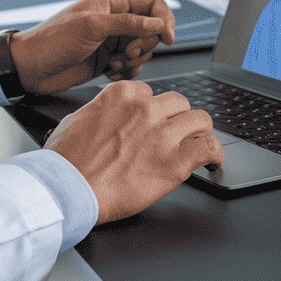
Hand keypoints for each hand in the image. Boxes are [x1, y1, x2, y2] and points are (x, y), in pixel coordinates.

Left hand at [9, 0, 174, 95]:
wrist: (31, 67)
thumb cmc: (53, 40)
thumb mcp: (92, 26)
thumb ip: (128, 24)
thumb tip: (158, 23)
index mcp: (111, 2)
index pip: (152, 5)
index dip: (164, 19)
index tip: (167, 38)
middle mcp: (114, 20)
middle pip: (151, 30)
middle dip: (144, 45)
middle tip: (127, 52)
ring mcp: (111, 41)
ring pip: (142, 50)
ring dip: (134, 61)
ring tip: (114, 64)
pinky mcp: (107, 60)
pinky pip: (131, 66)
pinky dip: (126, 72)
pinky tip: (110, 73)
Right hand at [44, 81, 224, 222]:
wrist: (67, 187)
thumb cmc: (66, 159)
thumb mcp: (78, 118)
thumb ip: (102, 110)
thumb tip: (108, 115)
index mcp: (122, 94)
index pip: (151, 93)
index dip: (153, 110)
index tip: (152, 123)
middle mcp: (145, 109)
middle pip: (179, 103)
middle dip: (178, 118)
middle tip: (176, 134)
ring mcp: (162, 134)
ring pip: (200, 119)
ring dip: (199, 132)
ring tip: (199, 144)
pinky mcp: (174, 163)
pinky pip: (208, 148)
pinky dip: (215, 154)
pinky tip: (213, 161)